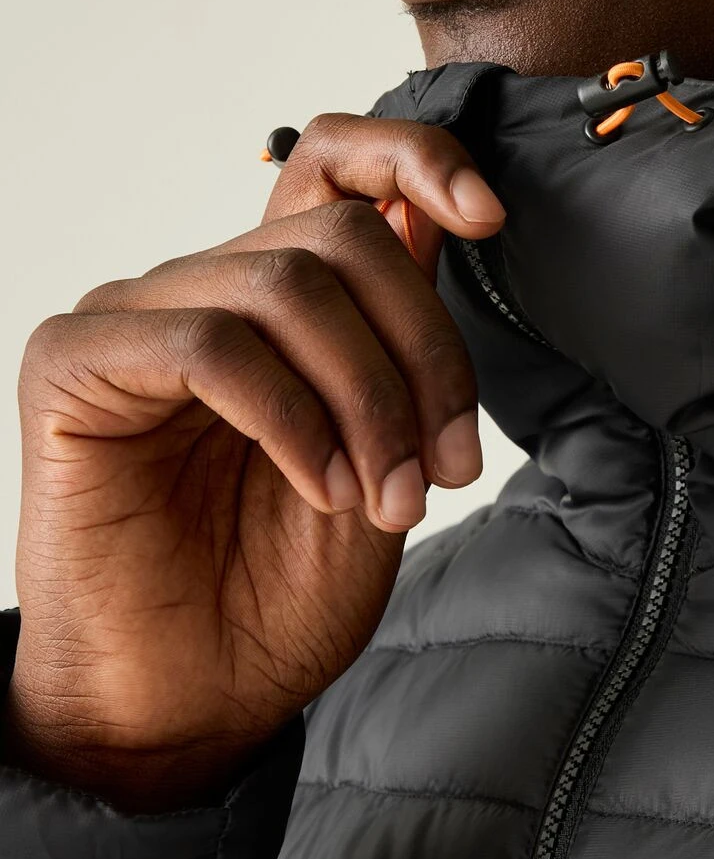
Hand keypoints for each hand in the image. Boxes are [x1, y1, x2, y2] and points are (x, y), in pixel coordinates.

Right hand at [5, 115, 505, 810]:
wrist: (196, 701)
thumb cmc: (285, 588)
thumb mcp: (387, 456)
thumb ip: (400, 343)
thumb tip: (442, 219)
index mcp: (284, 303)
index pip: (336, 161)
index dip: (418, 157)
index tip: (491, 217)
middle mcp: (209, 291)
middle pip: (346, 237)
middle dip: (424, 353)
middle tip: (447, 468)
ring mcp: (138, 320)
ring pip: (287, 287)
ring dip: (369, 401)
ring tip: (386, 499)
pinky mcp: (77, 368)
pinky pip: (209, 346)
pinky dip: (292, 419)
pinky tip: (320, 489)